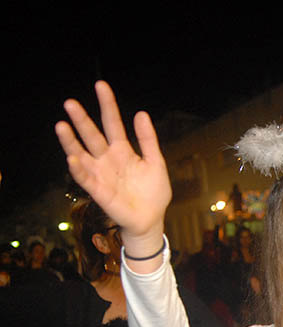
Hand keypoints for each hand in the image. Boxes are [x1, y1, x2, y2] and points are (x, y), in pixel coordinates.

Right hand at [55, 82, 170, 255]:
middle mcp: (108, 160)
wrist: (152, 219)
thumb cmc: (153, 192)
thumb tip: (140, 113)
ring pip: (82, 154)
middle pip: (92, 135)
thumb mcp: (155, 162)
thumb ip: (147, 140)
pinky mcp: (100, 192)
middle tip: (70, 102)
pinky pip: (86, 179)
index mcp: (123, 151)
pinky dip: (79, 169)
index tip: (100, 85)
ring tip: (61, 126)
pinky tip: (72, 158)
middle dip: (81, 120)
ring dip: (71, 142)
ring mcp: (101, 174)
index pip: (112, 123)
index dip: (107, 105)